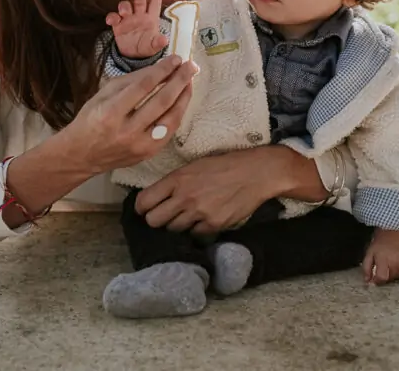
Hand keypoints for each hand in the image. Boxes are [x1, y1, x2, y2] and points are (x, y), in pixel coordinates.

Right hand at [65, 53, 197, 174]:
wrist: (82, 155)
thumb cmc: (90, 120)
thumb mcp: (104, 94)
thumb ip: (131, 81)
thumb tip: (158, 69)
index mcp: (111, 112)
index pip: (143, 87)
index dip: (162, 71)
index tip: (175, 59)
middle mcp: (127, 131)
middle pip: (161, 102)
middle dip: (179, 81)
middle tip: (191, 66)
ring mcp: (140, 145)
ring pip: (171, 119)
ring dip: (184, 98)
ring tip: (189, 81)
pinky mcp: (148, 154)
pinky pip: (169, 131)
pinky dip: (177, 113)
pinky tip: (181, 100)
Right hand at [106, 0, 167, 58]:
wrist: (134, 56)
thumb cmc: (147, 47)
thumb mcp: (154, 46)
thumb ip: (158, 42)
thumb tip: (164, 40)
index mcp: (151, 18)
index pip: (155, 2)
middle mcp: (140, 15)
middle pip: (139, 0)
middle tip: (137, 3)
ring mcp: (128, 19)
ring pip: (125, 5)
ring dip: (124, 6)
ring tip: (124, 13)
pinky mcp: (118, 25)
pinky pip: (113, 16)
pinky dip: (112, 17)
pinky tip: (112, 21)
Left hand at [135, 148, 283, 234]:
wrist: (256, 173)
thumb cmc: (225, 165)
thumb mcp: (195, 165)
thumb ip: (175, 181)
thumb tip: (157, 196)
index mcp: (177, 178)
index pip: (144, 201)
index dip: (142, 207)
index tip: (146, 208)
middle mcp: (185, 197)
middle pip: (153, 221)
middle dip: (156, 219)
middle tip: (164, 214)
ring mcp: (199, 212)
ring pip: (173, 229)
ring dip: (177, 224)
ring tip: (188, 214)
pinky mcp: (213, 225)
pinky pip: (194, 234)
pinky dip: (196, 229)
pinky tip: (204, 218)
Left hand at [362, 229, 398, 284]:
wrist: (393, 235)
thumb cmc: (379, 245)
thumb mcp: (369, 254)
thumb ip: (366, 268)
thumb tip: (367, 281)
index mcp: (384, 260)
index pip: (382, 278)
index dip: (377, 281)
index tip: (375, 279)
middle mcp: (396, 263)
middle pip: (390, 279)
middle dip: (385, 276)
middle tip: (383, 267)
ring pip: (397, 278)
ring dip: (392, 275)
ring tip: (390, 265)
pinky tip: (397, 265)